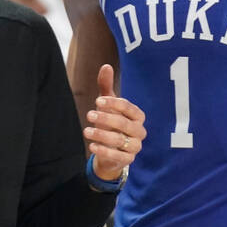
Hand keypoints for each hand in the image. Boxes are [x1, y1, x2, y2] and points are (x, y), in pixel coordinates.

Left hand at [83, 64, 145, 180]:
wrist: (109, 151)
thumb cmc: (111, 123)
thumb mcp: (107, 105)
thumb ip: (106, 86)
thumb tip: (106, 66)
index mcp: (137, 116)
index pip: (129, 108)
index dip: (114, 104)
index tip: (97, 101)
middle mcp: (139, 131)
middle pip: (125, 124)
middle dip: (107, 119)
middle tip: (89, 115)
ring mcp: (135, 147)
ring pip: (120, 140)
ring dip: (102, 135)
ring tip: (86, 131)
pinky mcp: (128, 160)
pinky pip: (118, 156)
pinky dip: (105, 151)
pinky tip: (92, 146)